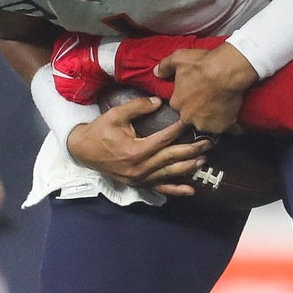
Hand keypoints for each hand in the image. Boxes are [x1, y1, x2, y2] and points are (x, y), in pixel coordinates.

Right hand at [64, 93, 209, 196]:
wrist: (83, 151)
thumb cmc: (100, 131)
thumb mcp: (115, 115)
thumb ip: (137, 107)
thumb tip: (158, 102)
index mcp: (135, 150)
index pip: (164, 139)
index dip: (180, 130)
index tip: (192, 120)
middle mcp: (140, 168)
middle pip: (171, 157)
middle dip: (192, 150)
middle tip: (208, 142)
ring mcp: (140, 179)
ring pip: (169, 174)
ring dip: (188, 167)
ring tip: (204, 159)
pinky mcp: (138, 184)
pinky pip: (160, 188)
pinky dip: (176, 190)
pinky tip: (191, 190)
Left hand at [158, 43, 255, 136]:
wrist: (226, 71)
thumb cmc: (202, 64)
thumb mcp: (179, 58)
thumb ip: (165, 66)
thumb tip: (157, 72)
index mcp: (176, 103)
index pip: (179, 105)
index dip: (188, 98)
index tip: (196, 91)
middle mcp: (188, 117)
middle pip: (191, 116)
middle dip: (198, 110)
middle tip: (209, 97)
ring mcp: (205, 124)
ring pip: (207, 124)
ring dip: (212, 117)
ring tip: (221, 105)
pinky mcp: (221, 127)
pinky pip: (224, 128)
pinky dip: (228, 122)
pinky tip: (231, 112)